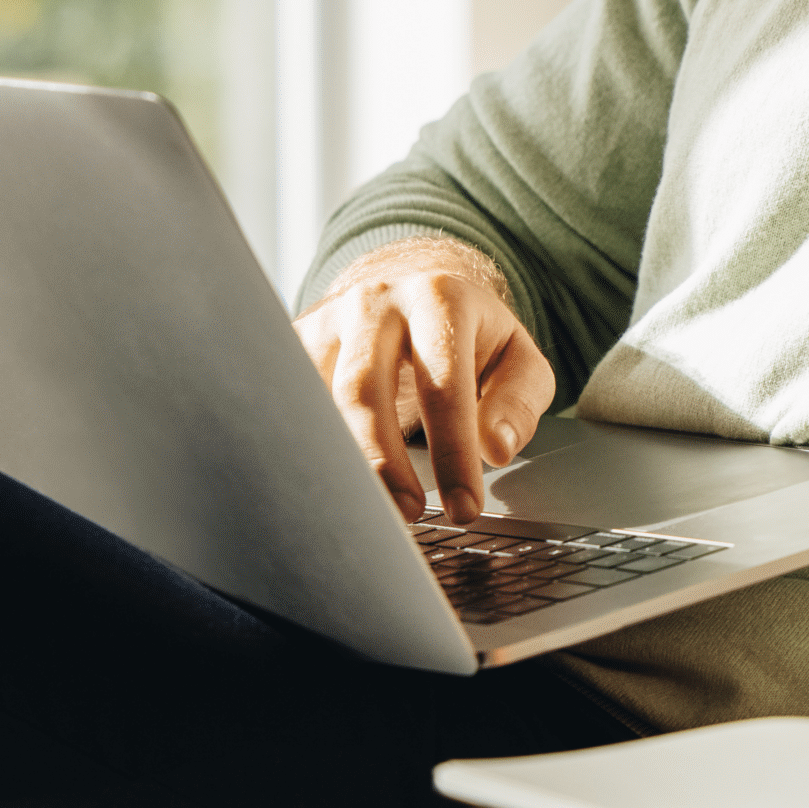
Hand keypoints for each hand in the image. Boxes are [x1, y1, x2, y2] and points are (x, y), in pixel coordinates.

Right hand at [295, 236, 554, 522]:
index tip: (464, 509)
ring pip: (314, 399)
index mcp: (439, 298)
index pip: (443, 384)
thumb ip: (519, 402)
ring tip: (366, 512)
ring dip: (338, 462)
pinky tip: (327, 484)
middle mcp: (376, 302)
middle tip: (409, 515)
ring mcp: (328, 319)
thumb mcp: (516, 359)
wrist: (414, 292)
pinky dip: (305, 448)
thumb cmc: (471, 338)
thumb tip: (496, 448)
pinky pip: (290, 401)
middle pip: (362, 390)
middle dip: (382, 462)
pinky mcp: (296, 342)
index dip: (453, 452)